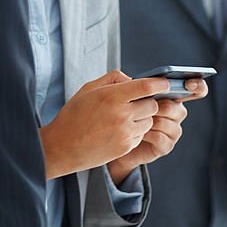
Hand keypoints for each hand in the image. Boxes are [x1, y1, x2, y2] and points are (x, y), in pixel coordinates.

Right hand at [39, 70, 169, 179]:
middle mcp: (121, 114)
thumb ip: (113, 79)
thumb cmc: (74, 115)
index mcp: (112, 96)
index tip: (164, 83)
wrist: (62, 147)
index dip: (159, 83)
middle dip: (148, 102)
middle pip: (152, 105)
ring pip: (149, 121)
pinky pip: (141, 135)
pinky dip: (135, 131)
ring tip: (125, 117)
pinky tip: (119, 130)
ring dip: (143, 117)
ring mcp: (124, 133)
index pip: (146, 86)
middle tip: (137, 102)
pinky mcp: (125, 147)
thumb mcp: (89, 89)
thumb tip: (132, 80)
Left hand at [106, 77, 207, 184]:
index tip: (187, 84)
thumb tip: (138, 80)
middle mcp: (177, 112)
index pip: (196, 89)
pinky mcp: (166, 146)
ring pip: (168, 122)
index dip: (197, 85)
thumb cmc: (123, 112)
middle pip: (177, 107)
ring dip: (151, 120)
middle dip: (160, 106)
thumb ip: (135, 83)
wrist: (115, 139)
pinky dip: (148, 133)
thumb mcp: (128, 93)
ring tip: (137, 119)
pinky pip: (160, 137)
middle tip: (144, 105)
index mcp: (173, 95)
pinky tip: (139, 132)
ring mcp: (173, 130)